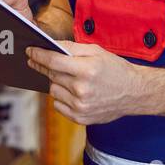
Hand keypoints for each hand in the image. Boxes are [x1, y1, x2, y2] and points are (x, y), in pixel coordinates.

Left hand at [26, 42, 150, 124]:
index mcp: (87, 70)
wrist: (135, 93)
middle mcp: (82, 90)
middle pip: (51, 75)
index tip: (29, 52)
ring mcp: (81, 106)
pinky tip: (73, 92)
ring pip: (53, 90)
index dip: (38, 55)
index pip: (53, 61)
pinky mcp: (81, 118)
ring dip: (56, 83)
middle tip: (38, 61)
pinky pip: (58, 105)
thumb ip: (72, 48)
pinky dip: (61, 97)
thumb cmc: (116, 69)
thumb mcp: (97, 51)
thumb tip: (51, 46)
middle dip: (44, 67)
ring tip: (70, 79)